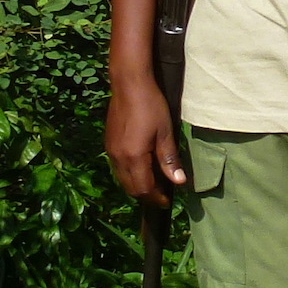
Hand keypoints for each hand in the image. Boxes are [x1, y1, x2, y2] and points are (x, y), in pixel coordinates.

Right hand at [105, 74, 184, 203]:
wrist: (129, 85)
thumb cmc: (151, 107)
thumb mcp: (166, 133)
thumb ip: (170, 160)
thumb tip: (179, 182)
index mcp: (133, 157)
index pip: (143, 188)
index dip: (156, 198)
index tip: (167, 202)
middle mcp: (117, 158)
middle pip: (130, 187)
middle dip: (146, 195)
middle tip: (163, 195)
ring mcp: (111, 150)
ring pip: (122, 178)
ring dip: (137, 185)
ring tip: (155, 183)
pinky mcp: (109, 143)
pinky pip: (118, 167)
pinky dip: (130, 174)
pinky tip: (143, 168)